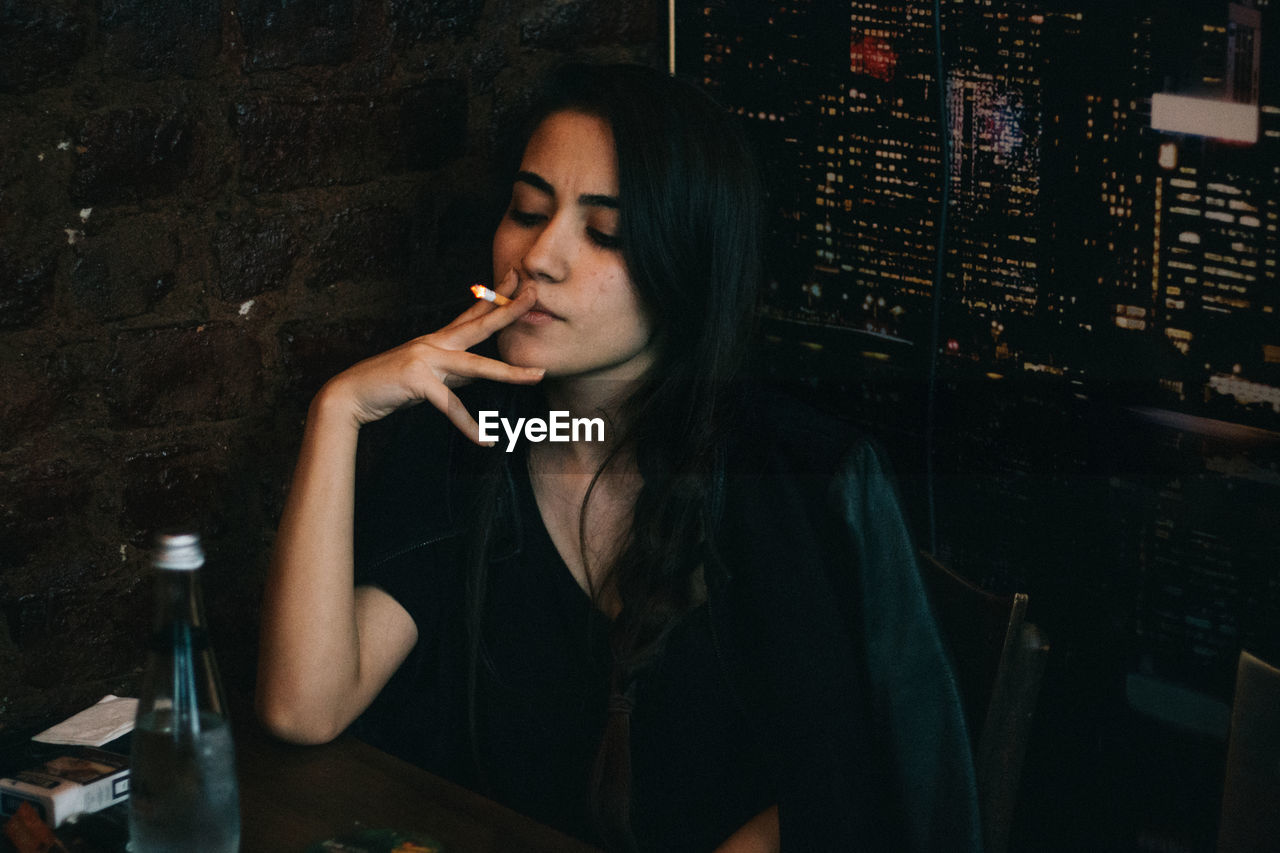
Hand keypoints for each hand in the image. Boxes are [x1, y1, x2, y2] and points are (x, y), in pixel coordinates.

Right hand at [319, 269, 544, 443]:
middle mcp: (433, 343)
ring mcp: (425, 359)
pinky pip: (450, 406)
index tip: (516, 277)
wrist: (349, 396)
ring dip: (509, 372)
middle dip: (509, 310)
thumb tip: (477, 374)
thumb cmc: (388, 386)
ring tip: (537, 376)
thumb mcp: (427, 375)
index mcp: (436, 340)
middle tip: (534, 295)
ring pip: (475, 365)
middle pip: (479, 325)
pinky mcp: (417, 380)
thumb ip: (453, 373)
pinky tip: (484, 440)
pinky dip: (469, 426)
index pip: (471, 313)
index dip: (495, 295)